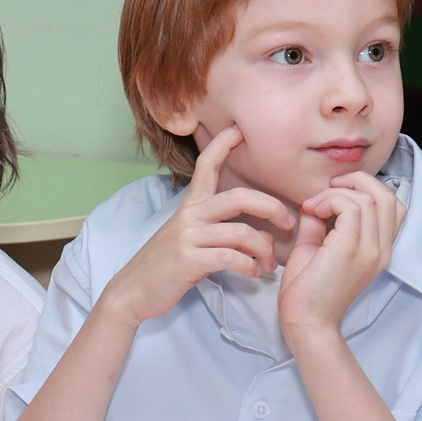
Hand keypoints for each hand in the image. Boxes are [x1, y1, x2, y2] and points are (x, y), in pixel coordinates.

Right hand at [97, 127, 297, 327]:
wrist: (133, 290)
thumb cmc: (165, 265)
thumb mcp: (187, 237)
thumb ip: (220, 229)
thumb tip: (260, 231)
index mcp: (190, 207)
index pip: (206, 166)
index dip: (222, 145)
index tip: (238, 130)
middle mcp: (189, 216)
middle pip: (239, 198)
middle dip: (272, 207)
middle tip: (288, 222)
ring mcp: (188, 237)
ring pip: (241, 233)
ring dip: (264, 250)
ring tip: (270, 264)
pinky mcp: (189, 260)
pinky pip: (231, 258)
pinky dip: (249, 267)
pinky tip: (252, 273)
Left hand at [279, 172, 402, 343]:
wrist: (306, 322)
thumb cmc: (308, 291)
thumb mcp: (316, 248)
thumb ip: (319, 224)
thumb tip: (315, 202)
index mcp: (379, 249)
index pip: (392, 206)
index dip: (365, 190)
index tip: (331, 198)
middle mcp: (381, 249)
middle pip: (388, 195)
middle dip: (357, 181)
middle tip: (328, 189)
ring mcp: (370, 249)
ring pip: (369, 197)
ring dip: (337, 193)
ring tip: (314, 206)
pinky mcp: (351, 249)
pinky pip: (351, 207)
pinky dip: (330, 200)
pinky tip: (312, 211)